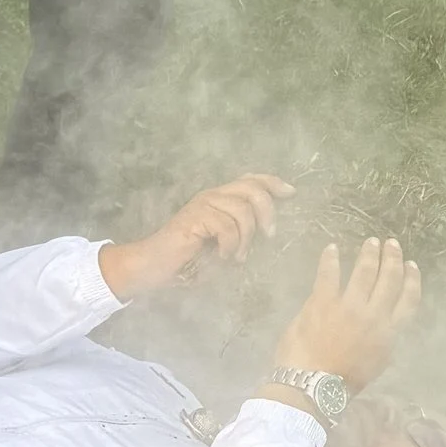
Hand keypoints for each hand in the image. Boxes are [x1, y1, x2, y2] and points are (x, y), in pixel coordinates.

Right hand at [99, 174, 291, 302]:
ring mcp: (202, 205)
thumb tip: (269, 231)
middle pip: (252, 189)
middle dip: (267, 212)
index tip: (291, 193)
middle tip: (270, 236)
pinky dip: (230, 246)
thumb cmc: (187, 260)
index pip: (250, 179)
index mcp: (219, 199)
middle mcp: (212, 196)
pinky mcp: (195, 218)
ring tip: (237, 257)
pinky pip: (226, 227)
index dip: (272, 182)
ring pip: (242, 210)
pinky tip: (222, 257)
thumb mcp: (222, 245)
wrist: (154, 266)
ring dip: (246, 238)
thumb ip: (242, 233)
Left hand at [269, 238, 421, 401]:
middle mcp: (374, 315)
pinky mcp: (322, 301)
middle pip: (389, 280)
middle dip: (392, 259)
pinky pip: (329, 273)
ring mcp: (349, 306)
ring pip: (364, 271)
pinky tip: (332, 247)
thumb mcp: (375, 365)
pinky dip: (330, 258)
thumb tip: (383, 329)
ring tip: (371, 242)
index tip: (412, 266)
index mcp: (389, 333)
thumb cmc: (342, 382)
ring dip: (369, 254)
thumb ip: (381, 342)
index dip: (412, 280)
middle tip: (392, 244)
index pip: (408, 300)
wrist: (313, 384)